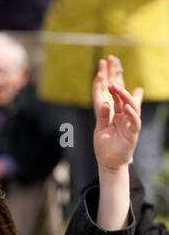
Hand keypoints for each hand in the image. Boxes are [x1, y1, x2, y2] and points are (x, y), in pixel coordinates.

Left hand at [92, 56, 141, 170]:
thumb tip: (106, 102)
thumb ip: (103, 115)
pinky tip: (127, 107)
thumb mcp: (100, 128)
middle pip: (123, 97)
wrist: (108, 162)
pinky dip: (132, 114)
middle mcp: (123, 116)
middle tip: (112, 75)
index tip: (104, 72)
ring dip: (124, 97)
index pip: (114, 96)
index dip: (111, 84)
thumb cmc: (104, 145)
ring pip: (131, 106)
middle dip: (118, 86)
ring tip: (117, 88)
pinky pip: (134, 121)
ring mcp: (129, 124)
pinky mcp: (133, 133)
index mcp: (115, 113)